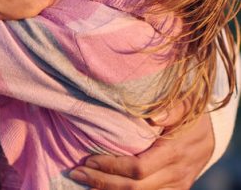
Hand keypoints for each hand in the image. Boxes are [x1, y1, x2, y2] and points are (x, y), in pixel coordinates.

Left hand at [69, 105, 213, 189]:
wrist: (211, 135)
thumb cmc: (191, 115)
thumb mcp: (186, 105)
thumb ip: (172, 108)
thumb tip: (154, 115)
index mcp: (175, 152)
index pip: (139, 168)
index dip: (112, 167)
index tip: (88, 160)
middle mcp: (177, 174)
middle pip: (135, 188)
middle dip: (102, 182)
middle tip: (76, 173)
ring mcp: (176, 186)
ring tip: (84, 182)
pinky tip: (103, 188)